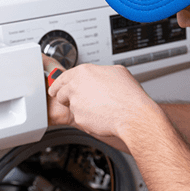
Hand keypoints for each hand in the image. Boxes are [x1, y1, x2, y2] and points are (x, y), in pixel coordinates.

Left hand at [46, 62, 160, 140]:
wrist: (132, 114)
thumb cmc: (128, 95)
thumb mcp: (118, 72)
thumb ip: (102, 72)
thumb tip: (100, 73)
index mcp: (84, 72)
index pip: (62, 77)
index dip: (60, 83)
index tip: (57, 87)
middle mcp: (76, 86)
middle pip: (60, 92)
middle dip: (65, 97)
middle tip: (72, 99)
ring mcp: (76, 103)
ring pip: (71, 106)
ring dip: (79, 108)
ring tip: (96, 108)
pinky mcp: (79, 118)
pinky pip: (80, 118)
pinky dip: (88, 119)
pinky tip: (101, 116)